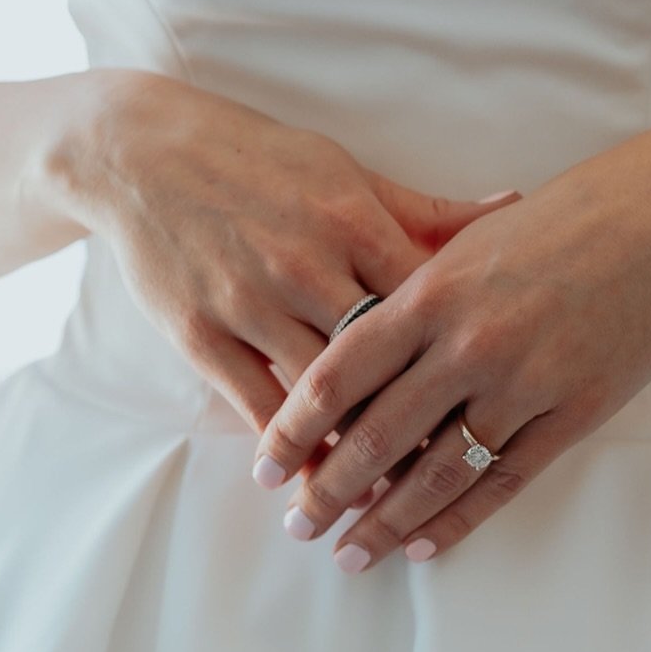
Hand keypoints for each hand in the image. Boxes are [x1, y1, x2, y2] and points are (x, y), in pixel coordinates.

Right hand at [54, 71, 523, 474]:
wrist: (142, 153)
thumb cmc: (259, 158)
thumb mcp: (345, 171)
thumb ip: (424, 209)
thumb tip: (508, 207)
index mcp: (353, 220)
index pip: (428, 305)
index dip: (462, 358)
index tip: (491, 400)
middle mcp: (307, 265)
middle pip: (382, 362)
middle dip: (420, 421)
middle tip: (455, 472)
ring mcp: (250, 303)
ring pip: (323, 396)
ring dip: (360, 452)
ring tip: (393, 498)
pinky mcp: (200, 333)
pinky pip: (256, 405)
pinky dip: (291, 447)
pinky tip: (314, 479)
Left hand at [251, 120, 650, 568]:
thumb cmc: (555, 223)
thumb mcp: (467, 241)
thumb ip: (410, 296)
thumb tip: (347, 351)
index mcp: (430, 292)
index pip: (340, 372)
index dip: (295, 424)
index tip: (266, 463)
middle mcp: (467, 342)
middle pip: (378, 433)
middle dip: (328, 488)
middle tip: (295, 525)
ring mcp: (523, 381)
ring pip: (437, 471)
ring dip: (385, 521)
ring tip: (348, 554)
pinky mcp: (575, 412)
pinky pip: (505, 480)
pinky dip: (459, 519)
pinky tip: (424, 546)